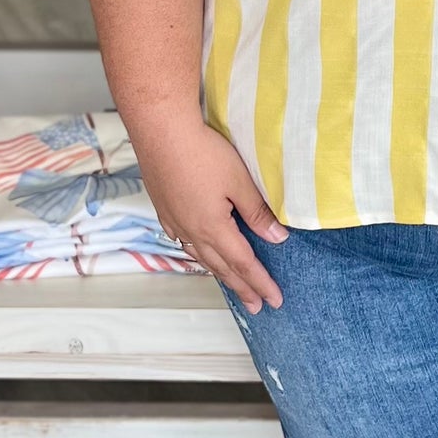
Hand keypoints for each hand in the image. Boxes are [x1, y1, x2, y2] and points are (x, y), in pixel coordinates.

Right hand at [130, 111, 288, 309]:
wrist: (160, 131)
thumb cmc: (202, 152)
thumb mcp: (239, 181)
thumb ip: (257, 212)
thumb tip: (277, 238)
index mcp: (213, 228)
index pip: (243, 263)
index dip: (260, 283)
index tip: (274, 300)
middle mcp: (191, 231)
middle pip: (221, 267)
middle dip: (241, 288)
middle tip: (256, 306)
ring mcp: (175, 221)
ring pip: (201, 256)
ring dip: (219, 273)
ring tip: (231, 285)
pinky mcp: (164, 209)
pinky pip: (184, 242)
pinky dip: (197, 254)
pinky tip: (198, 251)